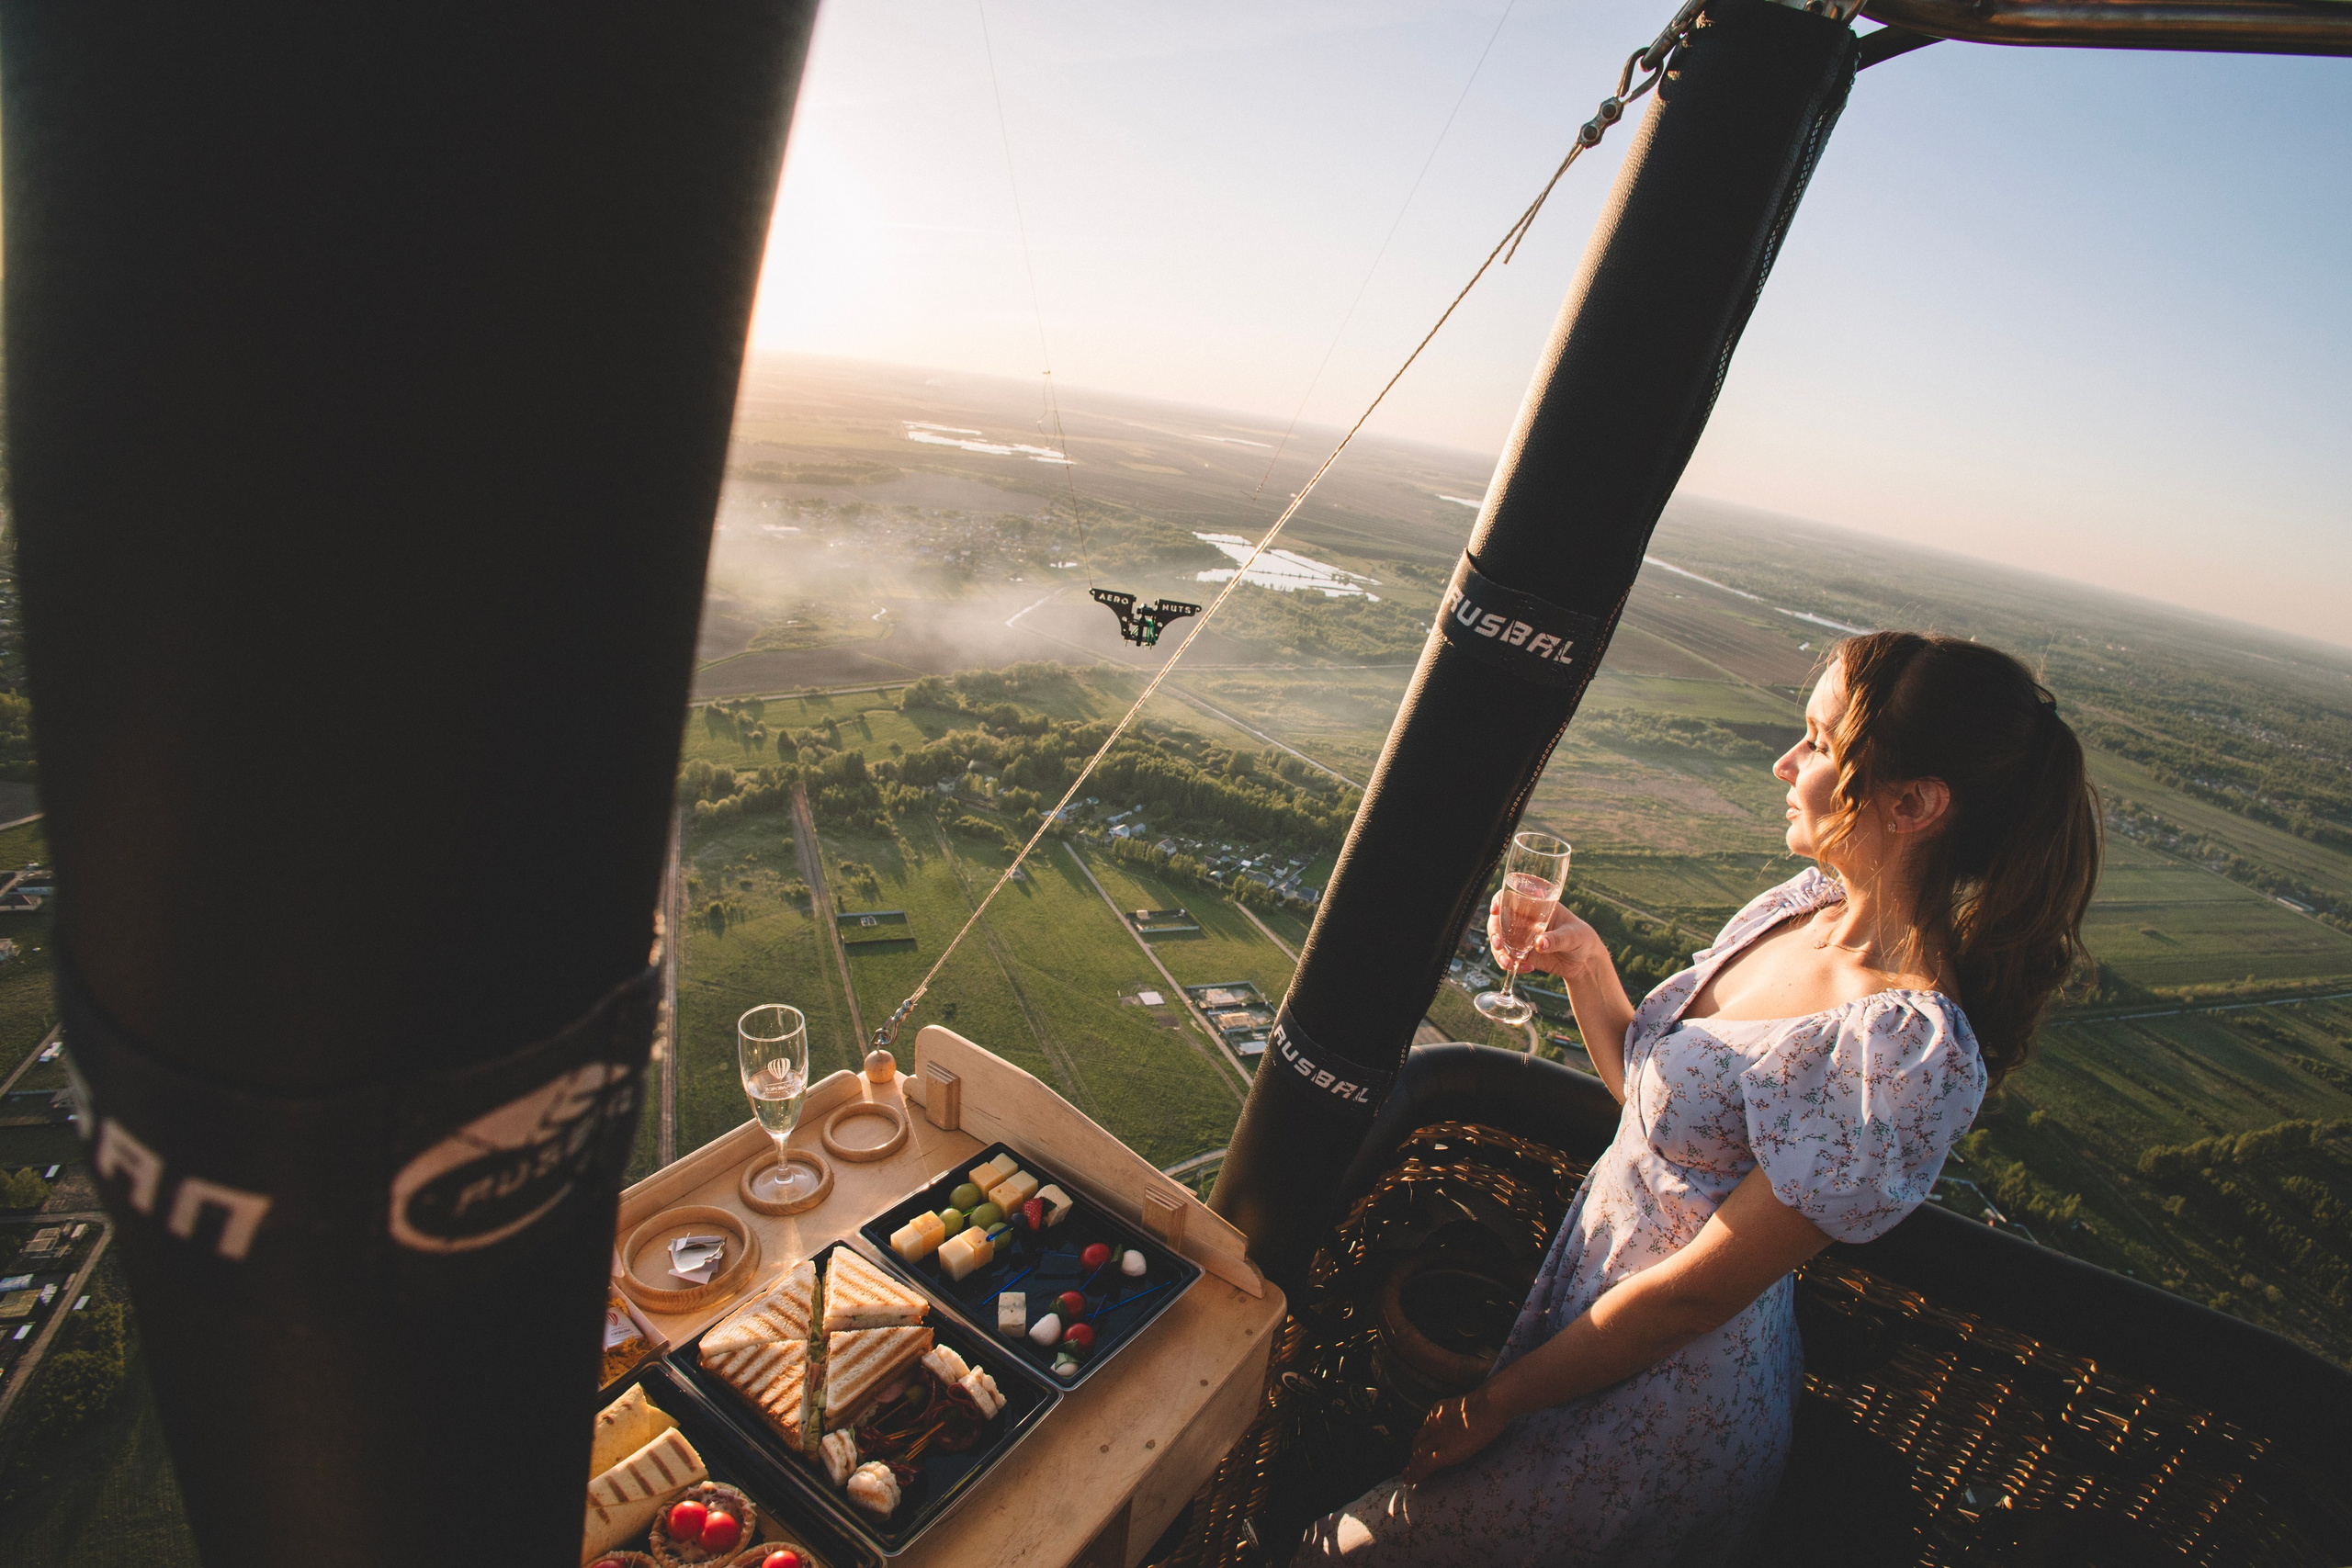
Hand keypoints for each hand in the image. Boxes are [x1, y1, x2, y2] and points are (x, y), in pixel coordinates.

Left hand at [1401, 1390, 1506, 1482]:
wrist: (1490, 1406)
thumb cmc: (1491, 1403)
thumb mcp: (1469, 1404)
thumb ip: (1463, 1413)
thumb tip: (1471, 1419)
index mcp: (1439, 1410)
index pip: (1425, 1429)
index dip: (1420, 1441)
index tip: (1417, 1449)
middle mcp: (1434, 1422)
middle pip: (1418, 1442)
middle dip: (1413, 1454)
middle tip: (1409, 1466)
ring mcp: (1438, 1437)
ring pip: (1418, 1454)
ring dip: (1413, 1465)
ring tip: (1408, 1475)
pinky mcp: (1445, 1452)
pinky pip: (1425, 1465)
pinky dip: (1416, 1473)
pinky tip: (1411, 1480)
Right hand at [1487, 896, 1605, 981]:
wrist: (1585, 962)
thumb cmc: (1583, 939)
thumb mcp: (1573, 936)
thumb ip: (1557, 939)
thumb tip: (1539, 944)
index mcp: (1537, 907)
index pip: (1512, 898)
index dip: (1499, 901)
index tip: (1495, 910)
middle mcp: (1525, 921)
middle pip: (1499, 921)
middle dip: (1494, 932)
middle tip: (1499, 945)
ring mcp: (1522, 938)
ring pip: (1500, 942)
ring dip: (1499, 953)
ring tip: (1509, 964)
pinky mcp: (1523, 955)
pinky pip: (1509, 958)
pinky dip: (1511, 965)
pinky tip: (1526, 969)